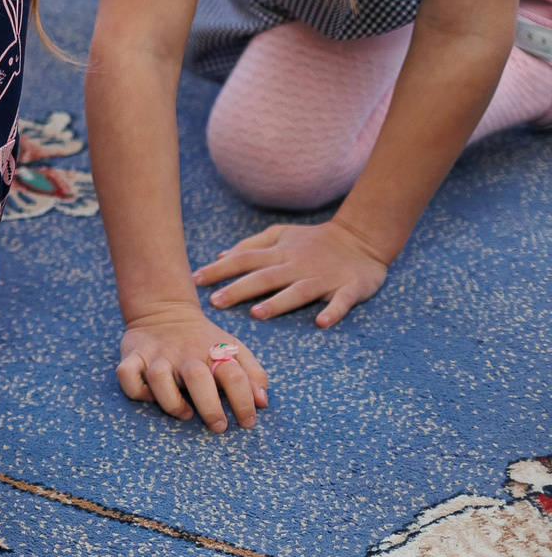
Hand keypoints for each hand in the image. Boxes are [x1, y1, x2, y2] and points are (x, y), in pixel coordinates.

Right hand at [116, 305, 268, 431]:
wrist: (164, 310)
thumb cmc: (204, 341)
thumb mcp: (234, 348)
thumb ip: (254, 374)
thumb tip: (263, 403)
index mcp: (213, 351)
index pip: (234, 375)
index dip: (244, 402)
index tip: (247, 422)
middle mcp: (185, 353)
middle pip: (197, 378)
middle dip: (210, 407)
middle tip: (219, 426)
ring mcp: (156, 354)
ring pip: (158, 377)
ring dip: (172, 402)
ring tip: (186, 413)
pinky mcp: (132, 355)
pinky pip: (126, 374)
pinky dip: (136, 390)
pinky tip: (151, 398)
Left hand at [194, 217, 391, 327]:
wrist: (361, 239)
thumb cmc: (314, 240)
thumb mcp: (281, 235)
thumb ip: (251, 246)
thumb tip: (220, 256)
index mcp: (280, 253)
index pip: (244, 260)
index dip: (220, 269)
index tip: (195, 280)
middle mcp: (297, 265)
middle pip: (265, 277)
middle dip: (240, 289)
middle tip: (216, 302)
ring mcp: (324, 278)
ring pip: (298, 291)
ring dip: (279, 302)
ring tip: (258, 313)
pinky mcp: (349, 288)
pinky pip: (341, 302)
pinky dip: (333, 311)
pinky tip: (321, 322)